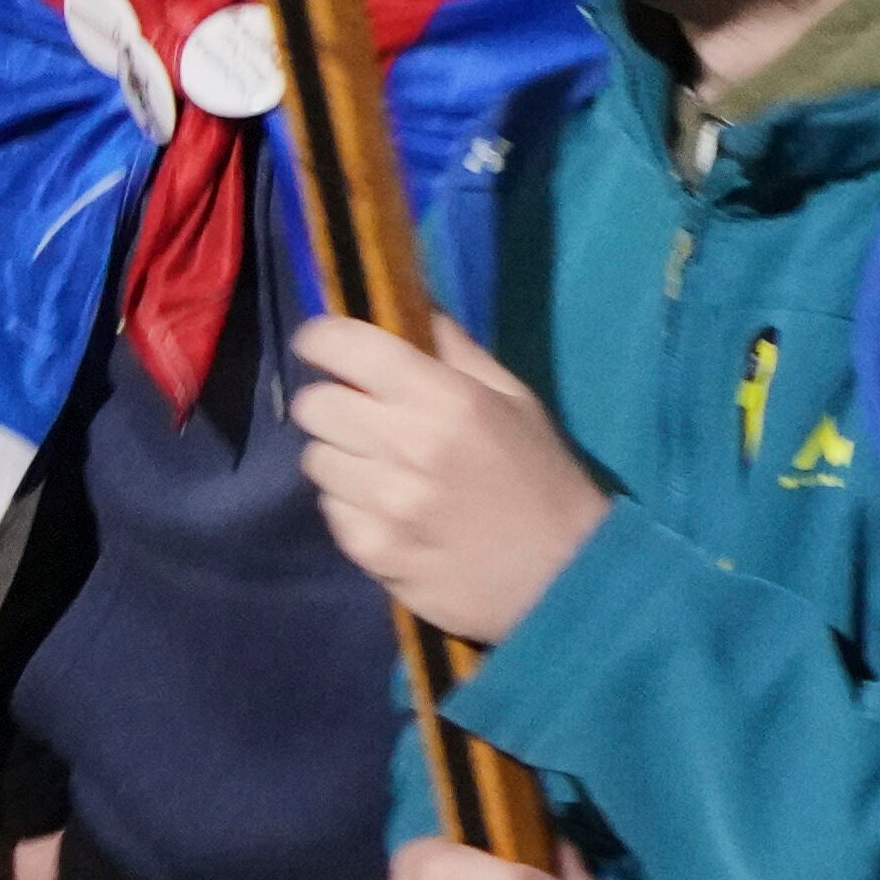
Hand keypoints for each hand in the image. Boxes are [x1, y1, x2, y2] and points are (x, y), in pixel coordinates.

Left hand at [284, 311, 614, 647]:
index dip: (323, 340)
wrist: (566, 579)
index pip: (343, 345)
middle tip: (364, 419)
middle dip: (334, 404)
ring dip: (343, 459)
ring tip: (385, 472)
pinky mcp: (372, 552)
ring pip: (314, 459)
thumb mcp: (517, 402)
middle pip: (313, 404)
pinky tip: (392, 514)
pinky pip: (330, 510)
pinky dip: (353, 508)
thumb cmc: (544, 481)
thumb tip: (411, 300)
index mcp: (447, 399)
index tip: (327, 347)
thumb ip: (456, 350)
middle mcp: (407, 445)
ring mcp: (385, 504)